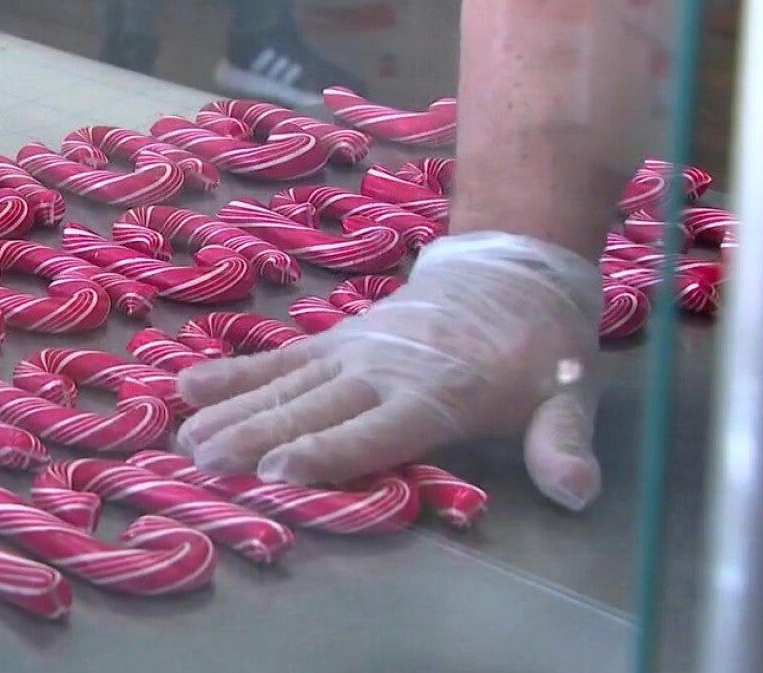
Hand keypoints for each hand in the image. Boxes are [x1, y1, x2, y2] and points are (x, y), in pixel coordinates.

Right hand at [176, 232, 604, 510]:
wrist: (510, 269)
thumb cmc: (538, 349)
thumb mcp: (567, 395)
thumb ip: (562, 446)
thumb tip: (578, 493)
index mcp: (435, 392)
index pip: (376, 430)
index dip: (330, 453)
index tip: (279, 473)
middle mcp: (380, 370)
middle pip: (312, 409)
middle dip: (256, 437)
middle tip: (205, 462)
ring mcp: (351, 351)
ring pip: (283, 384)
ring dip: (233, 410)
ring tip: (184, 437)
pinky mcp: (334, 340)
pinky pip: (278, 358)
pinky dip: (233, 373)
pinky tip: (189, 387)